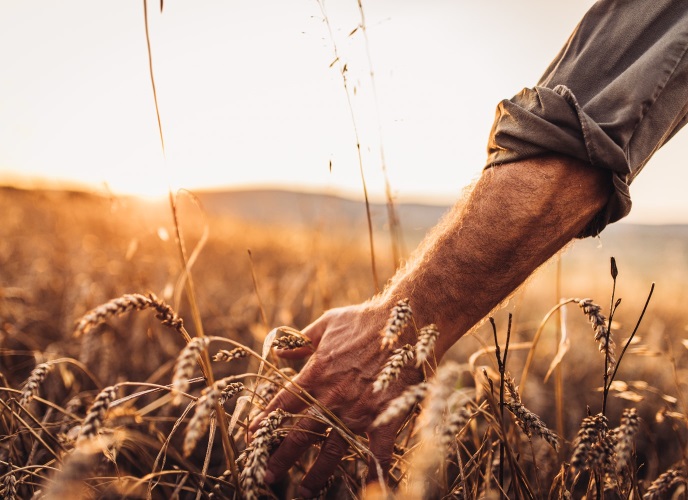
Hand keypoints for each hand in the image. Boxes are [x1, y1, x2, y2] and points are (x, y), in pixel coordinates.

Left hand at [248, 299, 423, 497]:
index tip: (252, 437)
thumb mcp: (326, 324)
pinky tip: (368, 487)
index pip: (282, 405)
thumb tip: (279, 352)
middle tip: (266, 476)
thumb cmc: (365, 320)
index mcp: (316, 374)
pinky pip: (378, 450)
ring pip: (332, 450)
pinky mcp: (385, 417)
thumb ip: (301, 340)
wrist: (405, 322)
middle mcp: (333, 398)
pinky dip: (373, 470)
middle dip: (281, 458)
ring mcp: (359, 411)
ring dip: (317, 473)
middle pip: (299, 435)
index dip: (265, 423)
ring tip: (304, 491)